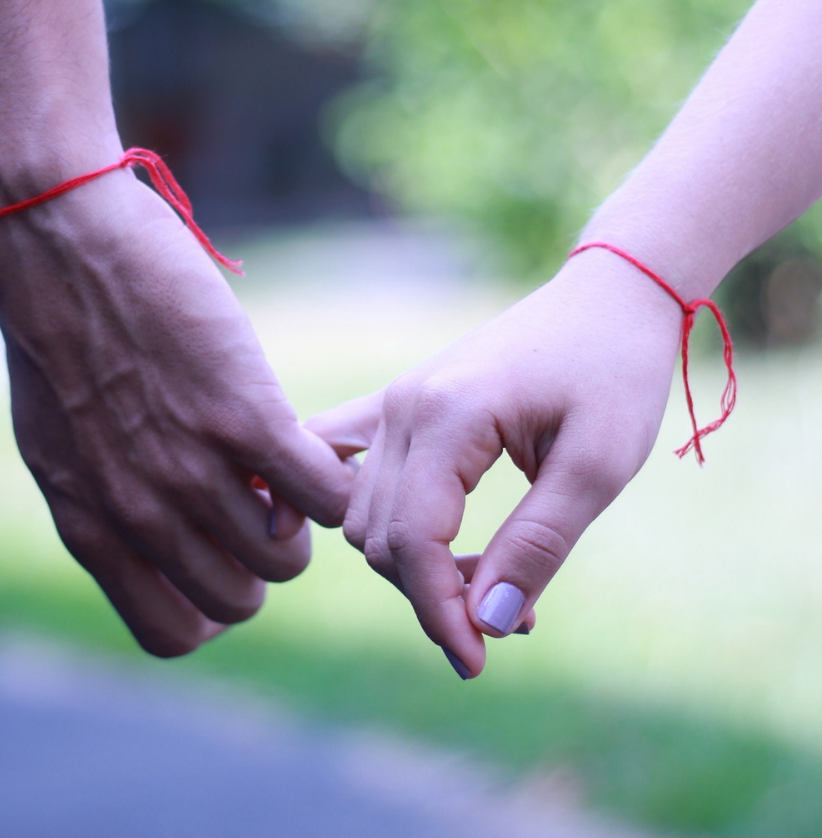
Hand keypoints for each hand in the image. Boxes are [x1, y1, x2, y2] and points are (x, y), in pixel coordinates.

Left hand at [0, 169, 354, 656]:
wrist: (58, 243)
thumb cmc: (57, 335)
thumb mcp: (61, 445)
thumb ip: (110, 506)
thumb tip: (167, 536)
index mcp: (92, 527)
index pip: (171, 632)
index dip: (209, 603)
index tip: (218, 551)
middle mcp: (141, 512)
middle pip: (237, 601)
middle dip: (256, 562)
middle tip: (259, 502)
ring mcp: (193, 467)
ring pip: (285, 558)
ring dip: (297, 521)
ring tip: (282, 467)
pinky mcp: (244, 415)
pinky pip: (323, 495)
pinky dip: (333, 481)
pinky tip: (313, 444)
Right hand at [307, 247, 682, 676]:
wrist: (607, 298)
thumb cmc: (615, 372)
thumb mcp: (598, 464)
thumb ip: (537, 544)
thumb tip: (486, 621)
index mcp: (446, 417)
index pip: (412, 539)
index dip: (437, 611)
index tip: (478, 662)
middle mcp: (402, 408)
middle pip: (378, 535)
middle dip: (430, 593)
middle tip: (509, 616)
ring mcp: (394, 402)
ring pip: (362, 512)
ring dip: (410, 562)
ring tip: (487, 580)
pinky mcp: (401, 404)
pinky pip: (345, 462)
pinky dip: (356, 508)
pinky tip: (372, 541)